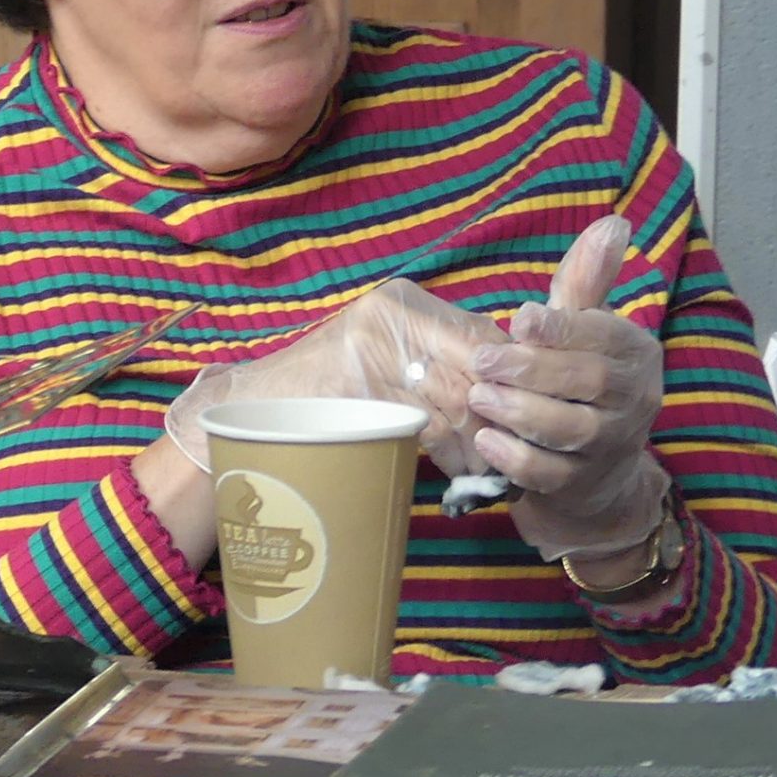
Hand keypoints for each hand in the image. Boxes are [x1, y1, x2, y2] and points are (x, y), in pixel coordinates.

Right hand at [163, 277, 505, 474]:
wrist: (251, 406)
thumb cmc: (322, 386)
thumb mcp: (381, 354)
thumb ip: (435, 357)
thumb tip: (510, 390)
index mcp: (401, 303)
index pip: (482, 336)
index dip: (513, 379)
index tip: (526, 416)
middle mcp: (390, 317)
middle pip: (475, 367)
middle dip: (503, 414)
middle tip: (520, 450)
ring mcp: (373, 350)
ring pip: (457, 399)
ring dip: (482, 441)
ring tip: (495, 470)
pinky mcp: (361, 388)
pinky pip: (428, 424)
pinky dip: (453, 454)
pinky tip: (460, 472)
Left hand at [462, 217, 668, 561]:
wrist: (596, 468)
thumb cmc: (579, 380)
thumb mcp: (585, 328)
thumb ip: (587, 281)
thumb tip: (611, 223)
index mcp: (634, 354)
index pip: (605, 336)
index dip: (563, 328)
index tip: (520, 319)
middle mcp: (634, 399)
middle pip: (588, 381)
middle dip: (531, 369)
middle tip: (484, 362)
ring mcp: (611, 445)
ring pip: (571, 429)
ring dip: (521, 412)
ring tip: (480, 398)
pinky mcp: (581, 483)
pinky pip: (552, 473)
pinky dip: (517, 459)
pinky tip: (486, 442)